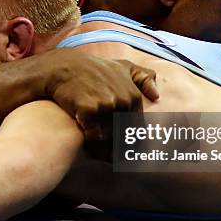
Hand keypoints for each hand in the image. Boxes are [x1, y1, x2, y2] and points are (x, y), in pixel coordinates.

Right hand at [42, 49, 158, 140]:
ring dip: (102, 146)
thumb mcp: (121, 66)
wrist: (63, 68)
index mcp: (133, 96)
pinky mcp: (89, 109)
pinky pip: (93, 136)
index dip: (128, 141)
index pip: (135, 129)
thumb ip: (142, 77)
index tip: (123, 150)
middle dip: (115, 147)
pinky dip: (89, 140)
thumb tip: (157, 96)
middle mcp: (123, 100)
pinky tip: (85, 136)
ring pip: (108, 138)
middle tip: (108, 154)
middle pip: (123, 136)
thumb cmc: (92, 70)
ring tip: (95, 148)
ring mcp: (107, 104)